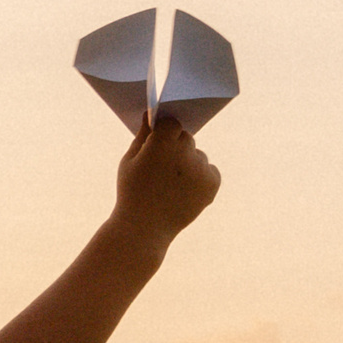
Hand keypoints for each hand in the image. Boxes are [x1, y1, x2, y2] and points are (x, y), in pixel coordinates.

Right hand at [113, 119, 221, 244]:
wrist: (143, 229)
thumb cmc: (132, 192)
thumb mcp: (130, 161)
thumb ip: (144, 136)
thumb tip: (152, 113)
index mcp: (161, 144)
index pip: (171, 123)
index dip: (164, 134)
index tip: (157, 144)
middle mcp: (184, 153)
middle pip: (186, 138)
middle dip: (176, 148)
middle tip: (162, 169)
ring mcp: (200, 169)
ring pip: (198, 155)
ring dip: (189, 164)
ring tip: (171, 186)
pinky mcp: (213, 183)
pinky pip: (209, 170)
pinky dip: (200, 178)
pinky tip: (183, 192)